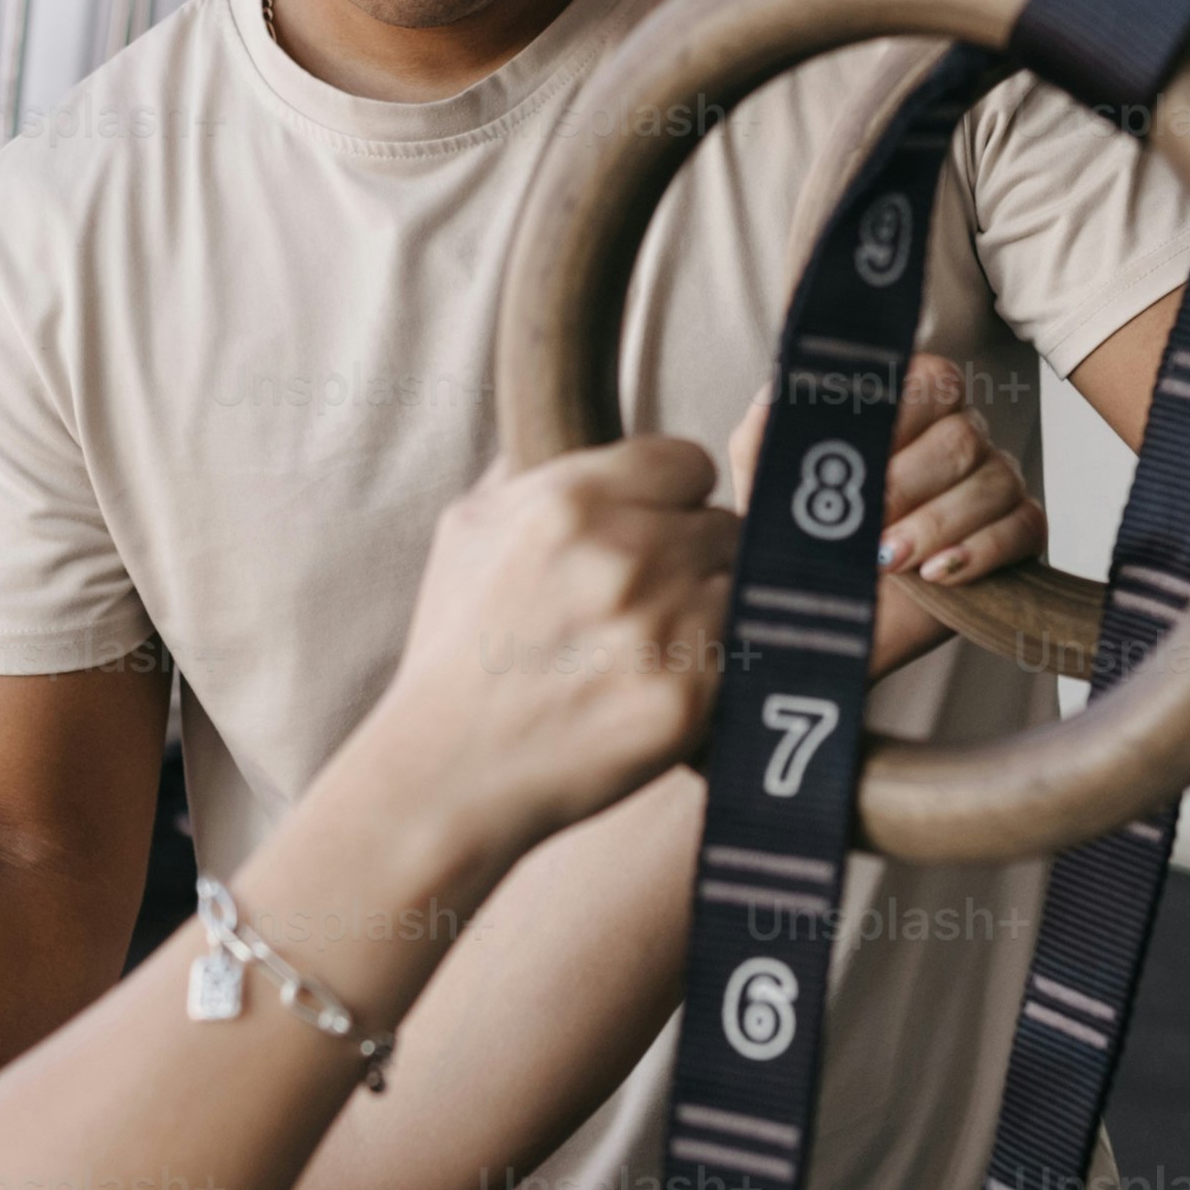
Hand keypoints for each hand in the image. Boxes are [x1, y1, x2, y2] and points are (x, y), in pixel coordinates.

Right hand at [369, 440, 736, 847]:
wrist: (445, 772)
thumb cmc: (454, 650)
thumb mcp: (468, 530)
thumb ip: (536, 469)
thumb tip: (577, 417)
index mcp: (571, 499)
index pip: (689, 460)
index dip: (673, 497)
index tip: (653, 530)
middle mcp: (626, 553)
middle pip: (724, 523)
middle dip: (694, 557)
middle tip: (652, 601)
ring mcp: (664, 625)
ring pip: (744, 586)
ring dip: (713, 611)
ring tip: (659, 644)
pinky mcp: (692, 695)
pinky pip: (744, 651)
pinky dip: (717, 666)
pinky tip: (668, 683)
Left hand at [727, 353, 1041, 673]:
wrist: (828, 619)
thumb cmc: (805, 538)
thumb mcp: (771, 479)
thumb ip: (770, 427)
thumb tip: (784, 390)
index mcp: (908, 404)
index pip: (933, 381)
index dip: (903, 417)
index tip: (863, 458)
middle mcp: (957, 432)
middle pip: (963, 436)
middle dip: (909, 485)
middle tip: (870, 523)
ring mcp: (993, 480)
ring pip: (994, 482)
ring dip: (936, 525)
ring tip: (889, 560)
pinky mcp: (1016, 530)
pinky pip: (1023, 527)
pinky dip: (981, 551)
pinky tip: (937, 573)